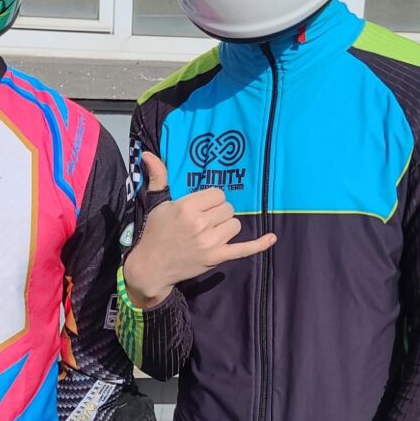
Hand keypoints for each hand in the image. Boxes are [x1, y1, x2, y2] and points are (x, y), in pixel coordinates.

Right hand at [123, 152, 275, 307]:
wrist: (151, 266)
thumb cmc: (155, 232)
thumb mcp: (156, 203)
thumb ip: (158, 177)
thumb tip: (148, 153)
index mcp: (187, 207)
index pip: (217, 194)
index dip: (211, 199)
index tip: (201, 207)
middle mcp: (200, 224)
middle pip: (228, 209)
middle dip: (218, 213)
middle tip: (203, 221)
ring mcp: (210, 242)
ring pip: (235, 225)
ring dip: (226, 227)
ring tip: (210, 232)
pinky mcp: (217, 258)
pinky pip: (244, 249)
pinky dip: (259, 244)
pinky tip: (272, 238)